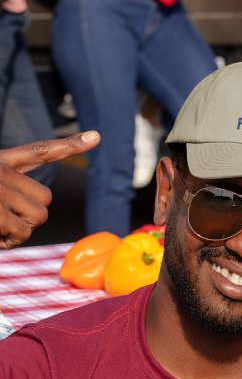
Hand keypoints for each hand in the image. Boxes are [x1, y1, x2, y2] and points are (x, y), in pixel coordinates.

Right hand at [0, 131, 99, 248]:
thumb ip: (9, 189)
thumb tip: (31, 220)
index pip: (40, 152)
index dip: (70, 145)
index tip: (97, 136)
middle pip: (45, 200)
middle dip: (31, 218)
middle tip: (7, 224)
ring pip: (37, 217)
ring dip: (21, 233)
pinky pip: (18, 232)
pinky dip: (8, 242)